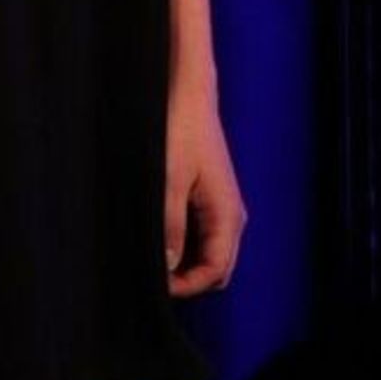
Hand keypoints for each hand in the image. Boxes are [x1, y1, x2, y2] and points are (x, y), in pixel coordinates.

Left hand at [164, 83, 246, 296]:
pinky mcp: (210, 198)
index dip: (186, 286)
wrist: (188, 93)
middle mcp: (231, 216)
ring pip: (208, 253)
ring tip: (150, 254)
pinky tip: (158, 235)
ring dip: (183, 262)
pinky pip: (201, 236)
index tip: (154, 284)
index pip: (216, 272)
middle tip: (149, 274)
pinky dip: (183, 244)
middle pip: (215, 269)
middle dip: (186, 279)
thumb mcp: (168, 180)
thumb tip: (168, 266)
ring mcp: (221, 208)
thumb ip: (170, 226)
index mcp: (228, 216)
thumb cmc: (180, 130)